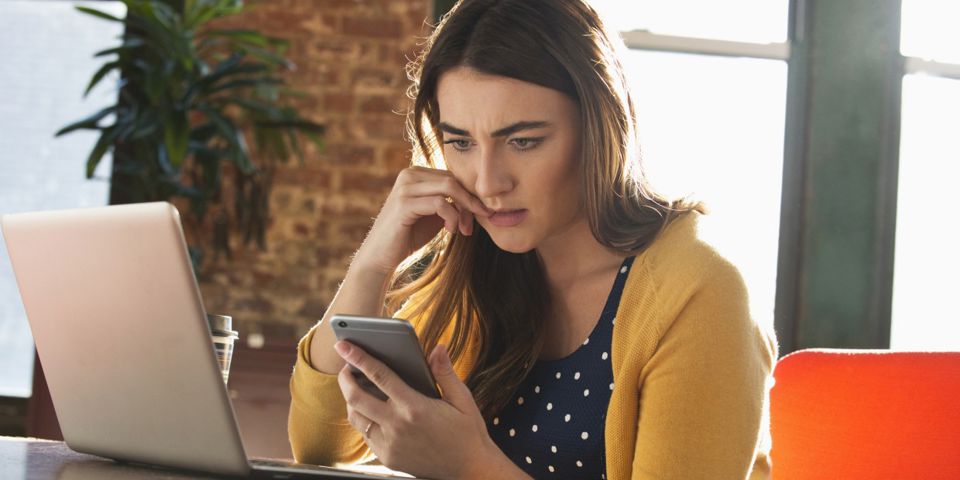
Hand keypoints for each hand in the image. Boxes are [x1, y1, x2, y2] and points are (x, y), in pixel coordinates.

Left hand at [335, 341, 519, 479]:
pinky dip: (363, 420)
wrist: (469, 470)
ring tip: (356, 387)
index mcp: (415, 407)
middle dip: (345, 378)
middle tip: (346, 366)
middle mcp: (397, 426)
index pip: (379, 376)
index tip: (344, 345)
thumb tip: (437, 348)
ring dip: (350, 400)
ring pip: (355, 418)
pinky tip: (370, 410)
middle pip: (356, 397)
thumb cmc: (467, 432)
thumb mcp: (463, 399)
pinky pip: (365, 435)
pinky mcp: (388, 458)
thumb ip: (445, 373)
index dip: (358, 358)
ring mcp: (389, 445)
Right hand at [352, 166, 492, 275]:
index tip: (479, 215)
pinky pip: (440, 203)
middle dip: (469, 202)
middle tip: (474, 224)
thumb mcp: (435, 214)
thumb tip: (478, 197)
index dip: (469, 195)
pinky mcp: (404, 204)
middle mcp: (409, 174)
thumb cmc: (409, 235)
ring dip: (463, 210)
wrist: (381, 256)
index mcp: (416, 173)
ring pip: (449, 187)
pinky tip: (451, 231)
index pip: (452, 176)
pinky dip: (452, 217)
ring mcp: (405, 187)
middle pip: (453, 179)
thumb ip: (451, 202)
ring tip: (463, 229)